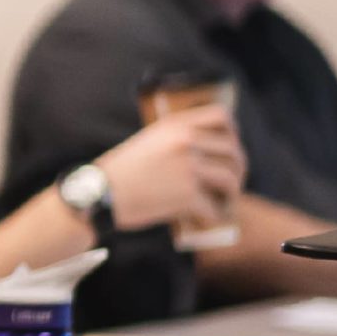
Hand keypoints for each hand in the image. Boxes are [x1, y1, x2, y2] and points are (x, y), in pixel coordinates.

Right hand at [94, 106, 244, 232]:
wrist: (97, 194)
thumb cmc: (120, 172)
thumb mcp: (148, 142)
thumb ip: (177, 138)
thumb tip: (210, 149)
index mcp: (175, 126)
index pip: (222, 116)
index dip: (233, 132)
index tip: (229, 147)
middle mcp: (185, 142)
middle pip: (233, 151)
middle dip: (238, 169)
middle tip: (232, 183)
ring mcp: (188, 168)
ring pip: (230, 179)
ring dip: (231, 194)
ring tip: (224, 202)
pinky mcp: (188, 195)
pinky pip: (214, 207)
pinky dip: (213, 216)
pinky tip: (206, 219)